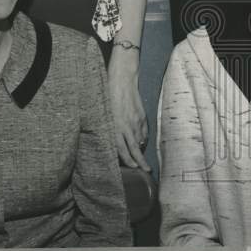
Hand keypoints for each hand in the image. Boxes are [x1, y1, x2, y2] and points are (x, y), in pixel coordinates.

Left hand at [107, 53, 149, 170]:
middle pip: (134, 148)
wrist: (122, 79)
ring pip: (140, 140)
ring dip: (141, 151)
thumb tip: (113, 141)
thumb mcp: (104, 113)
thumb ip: (110, 128)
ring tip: (144, 162)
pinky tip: (142, 142)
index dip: (128, 159)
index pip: (122, 148)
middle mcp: (126, 125)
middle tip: (146, 171)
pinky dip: (143, 138)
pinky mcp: (141, 115)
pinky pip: (144, 130)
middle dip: (140, 161)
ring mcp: (136, 120)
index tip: (133, 168)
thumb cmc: (108, 95)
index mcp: (115, 125)